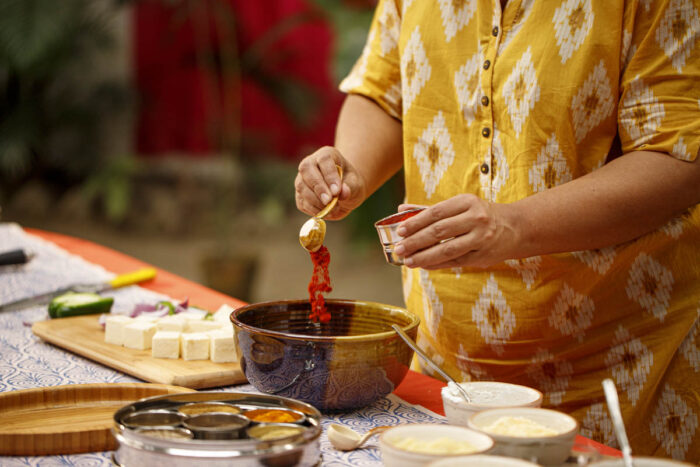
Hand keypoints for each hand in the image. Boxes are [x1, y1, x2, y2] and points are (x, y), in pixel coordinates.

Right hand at [295, 146, 366, 219]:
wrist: (344, 195)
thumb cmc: (351, 185)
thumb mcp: (356, 185)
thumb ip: (350, 188)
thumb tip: (343, 193)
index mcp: (327, 155)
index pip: (324, 159)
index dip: (329, 175)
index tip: (337, 191)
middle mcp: (311, 164)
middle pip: (306, 169)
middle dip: (318, 187)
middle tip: (329, 201)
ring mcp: (302, 179)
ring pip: (301, 186)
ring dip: (315, 201)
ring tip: (331, 208)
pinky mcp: (300, 194)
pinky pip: (302, 202)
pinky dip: (313, 209)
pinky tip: (325, 212)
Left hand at [393, 194, 516, 268]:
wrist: (516, 227)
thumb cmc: (481, 215)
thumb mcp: (461, 206)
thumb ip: (431, 209)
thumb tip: (402, 210)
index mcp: (467, 202)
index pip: (436, 212)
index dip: (416, 222)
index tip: (400, 231)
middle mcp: (476, 219)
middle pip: (439, 231)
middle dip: (415, 241)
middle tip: (399, 249)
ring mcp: (481, 238)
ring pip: (446, 249)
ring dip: (424, 257)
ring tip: (408, 261)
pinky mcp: (482, 256)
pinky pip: (455, 261)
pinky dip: (437, 264)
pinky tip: (424, 265)